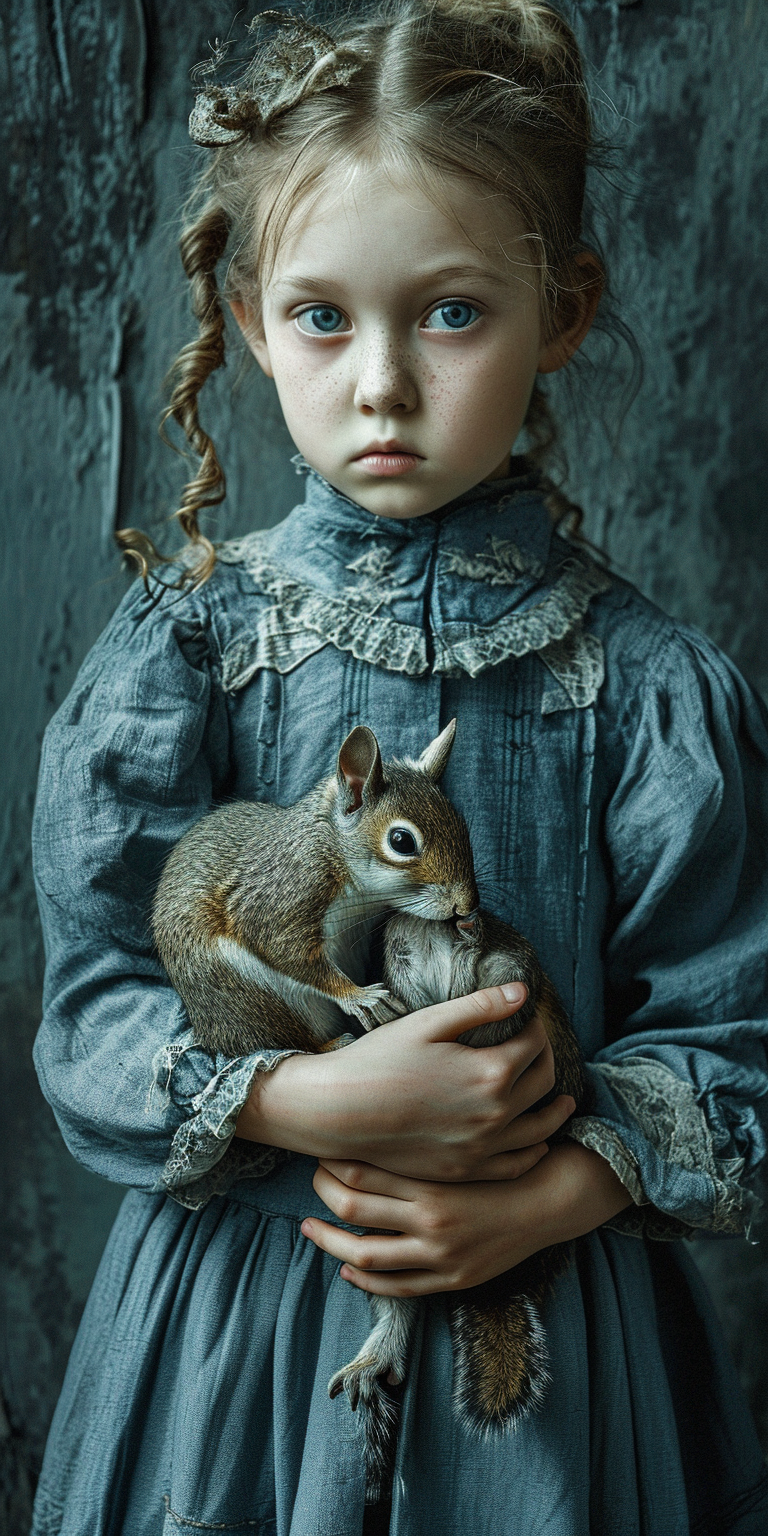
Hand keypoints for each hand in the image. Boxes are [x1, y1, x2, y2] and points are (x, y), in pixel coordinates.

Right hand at [235, 984, 575, 1181]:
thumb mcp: (430, 1023)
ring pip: (540, 1129)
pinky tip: (536, 1142)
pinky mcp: (465, 1170)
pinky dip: (534, 1151)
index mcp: (491, 1072)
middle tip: (538, 1049)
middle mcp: (496, 1114)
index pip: (535, 1044)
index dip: (535, 1025)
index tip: (527, 1016)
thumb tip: (523, 991)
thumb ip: (481, 1006)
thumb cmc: (380, 1060)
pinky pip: (516, 1165)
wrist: (340, 1112)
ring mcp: (482, 1148)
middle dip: (547, 1060)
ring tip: (562, 1100)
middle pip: (544, 1084)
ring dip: (555, 1110)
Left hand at [301, 1143, 633, 1295]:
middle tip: (312, 1179)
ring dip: (330, 1243)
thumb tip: (376, 1117)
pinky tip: (347, 1269)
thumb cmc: (504, 1160)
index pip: (360, 1173)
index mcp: (433, 1181)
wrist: (548, 1200)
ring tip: (310, 1228)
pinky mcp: (450, 1279)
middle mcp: (431, 1221)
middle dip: (323, 1194)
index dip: (331, 1163)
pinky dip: (365, 1280)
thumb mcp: (463, 1141)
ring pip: (365, 1255)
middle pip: (354, 1210)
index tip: (319, 1150)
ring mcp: (439, 1256)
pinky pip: (396, 1287)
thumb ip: (424, 1135)